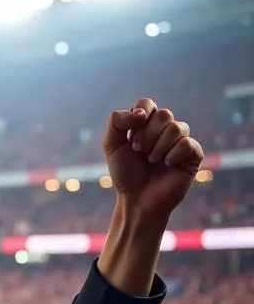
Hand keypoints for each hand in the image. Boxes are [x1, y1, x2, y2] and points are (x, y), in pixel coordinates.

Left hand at [104, 99, 202, 222]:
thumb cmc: (125, 173)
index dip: (139, 115)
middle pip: (164, 114)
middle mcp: (165, 130)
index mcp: (146, 124)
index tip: (130, 134)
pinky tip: (166, 165)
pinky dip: (173, 154)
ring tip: (151, 161)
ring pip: (177, 127)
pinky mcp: (193, 155)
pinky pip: (188, 143)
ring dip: (158, 146)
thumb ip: (117, 121)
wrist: (137, 199)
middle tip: (138, 151)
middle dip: (146, 135)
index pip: (147, 103)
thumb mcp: (111, 145)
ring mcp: (180, 141)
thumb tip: (142, 113)